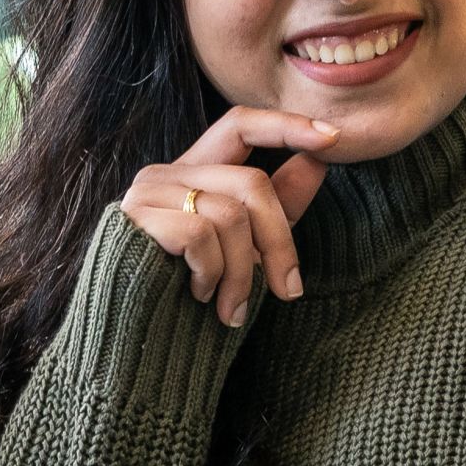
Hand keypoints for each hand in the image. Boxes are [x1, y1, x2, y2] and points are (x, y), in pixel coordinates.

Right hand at [121, 109, 339, 326]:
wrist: (132, 340)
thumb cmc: (188, 294)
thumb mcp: (247, 246)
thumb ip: (278, 204)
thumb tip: (320, 159)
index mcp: (194, 173)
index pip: (240, 124)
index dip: (285, 125)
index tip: (334, 138)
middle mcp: (167, 173)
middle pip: (249, 182)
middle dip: (280, 241)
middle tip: (288, 290)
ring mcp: (147, 193)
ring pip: (229, 215)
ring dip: (242, 273)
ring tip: (232, 307)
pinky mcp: (133, 220)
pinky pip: (199, 235)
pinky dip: (211, 273)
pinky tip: (200, 296)